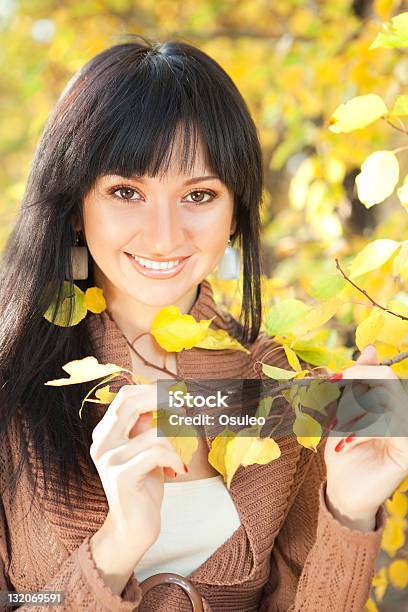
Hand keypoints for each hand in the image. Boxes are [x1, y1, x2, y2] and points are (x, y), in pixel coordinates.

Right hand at [89, 383, 185, 558]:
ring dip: (177, 441)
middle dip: (163, 401)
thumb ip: (146, 424)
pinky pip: (157, 453)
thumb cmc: (144, 485)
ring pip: (154, 433)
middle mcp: (101, 444)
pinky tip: (179, 469)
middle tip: (184, 409)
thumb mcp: (145, 449)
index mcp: (104, 434)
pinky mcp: (121, 477)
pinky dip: (175, 458)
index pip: (125, 396)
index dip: (152, 390)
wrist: (133, 529)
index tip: (176, 394)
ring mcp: (109, 460)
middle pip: (131, 404)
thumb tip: (165, 395)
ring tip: (182, 454)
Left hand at [324, 345, 407, 528]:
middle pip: (387, 381)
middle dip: (355, 388)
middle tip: (334, 404)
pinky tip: (345, 445)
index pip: (384, 373)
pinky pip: (390, 426)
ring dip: (354, 411)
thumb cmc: (342, 452)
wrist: (342, 491)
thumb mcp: (342, 412)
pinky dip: (362, 431)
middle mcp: (403, 415)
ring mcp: (407, 433)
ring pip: (386, 401)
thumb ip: (355, 384)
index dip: (360, 371)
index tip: (334, 379)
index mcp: (389, 404)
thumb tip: (372, 349)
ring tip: (337, 429)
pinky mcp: (407, 452)